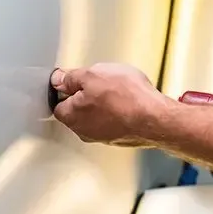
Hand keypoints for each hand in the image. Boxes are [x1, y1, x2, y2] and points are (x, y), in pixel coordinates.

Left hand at [50, 63, 169, 145]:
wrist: (155, 118)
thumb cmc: (125, 98)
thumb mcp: (92, 75)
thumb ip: (70, 78)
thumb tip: (59, 79)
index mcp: (71, 116)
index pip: (57, 103)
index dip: (65, 88)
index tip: (75, 79)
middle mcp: (84, 131)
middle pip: (77, 111)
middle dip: (85, 96)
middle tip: (100, 83)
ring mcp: (103, 137)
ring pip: (96, 116)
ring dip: (103, 104)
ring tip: (117, 91)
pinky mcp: (120, 138)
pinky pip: (113, 121)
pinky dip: (118, 112)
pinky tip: (128, 102)